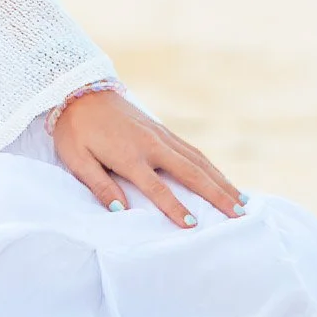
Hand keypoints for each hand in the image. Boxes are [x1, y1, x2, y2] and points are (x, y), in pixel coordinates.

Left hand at [50, 88, 246, 226]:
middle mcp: (151, 144)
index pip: (156, 187)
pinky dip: (211, 166)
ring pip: (198, 160)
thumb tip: (121, 211)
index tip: (193, 226)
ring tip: (242, 200)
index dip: (174, 207)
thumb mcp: (76, 159)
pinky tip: (221, 178)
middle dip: (217, 194)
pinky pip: (192, 150)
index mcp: (129, 154)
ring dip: (221, 180)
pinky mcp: (162, 130)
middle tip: (239, 215)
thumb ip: (98, 185)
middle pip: (191, 172)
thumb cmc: (75, 130)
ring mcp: (160, 135)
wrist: (80, 90)